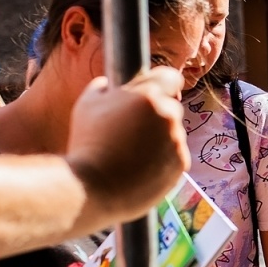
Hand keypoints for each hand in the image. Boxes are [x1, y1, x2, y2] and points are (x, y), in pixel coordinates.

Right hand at [66, 69, 188, 222]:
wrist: (93, 188)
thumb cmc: (86, 144)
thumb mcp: (87, 105)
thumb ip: (103, 88)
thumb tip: (109, 85)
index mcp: (147, 95)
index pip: (171, 78)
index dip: (163, 84)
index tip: (159, 91)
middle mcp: (167, 115)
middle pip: (171, 108)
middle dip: (157, 115)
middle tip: (134, 130)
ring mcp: (176, 140)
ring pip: (173, 133)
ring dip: (160, 139)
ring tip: (132, 153)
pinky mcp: (181, 164)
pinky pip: (175, 156)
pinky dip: (163, 160)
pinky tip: (141, 166)